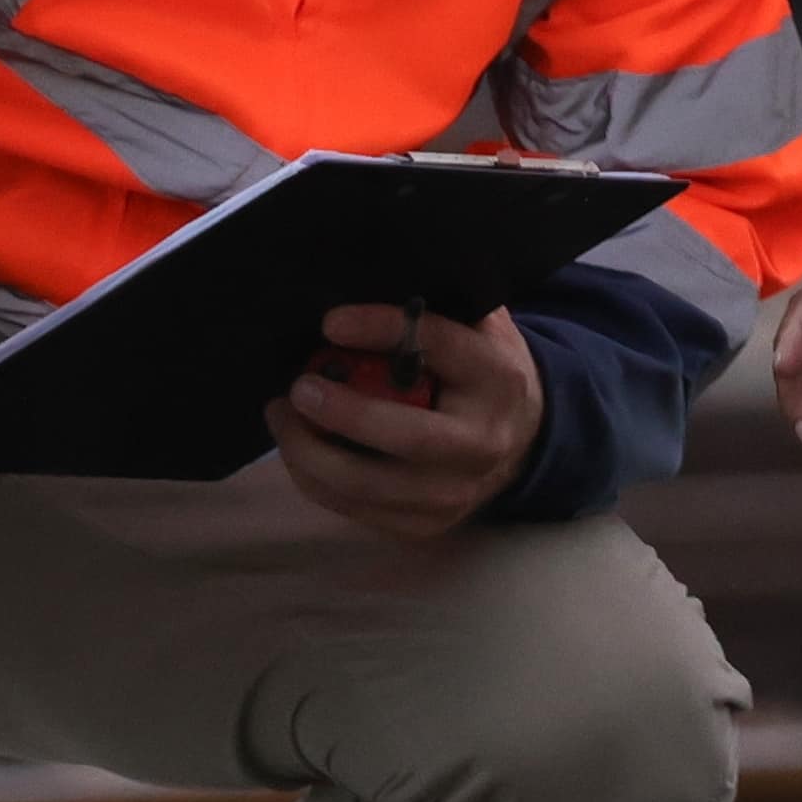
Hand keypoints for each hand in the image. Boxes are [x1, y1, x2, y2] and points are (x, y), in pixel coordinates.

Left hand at [267, 300, 543, 544]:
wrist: (520, 439)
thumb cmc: (478, 369)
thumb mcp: (475, 326)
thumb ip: (434, 306)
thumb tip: (359, 275)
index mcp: (496, 377)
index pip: (438, 346)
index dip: (380, 330)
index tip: (330, 322)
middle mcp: (481, 444)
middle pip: (406, 438)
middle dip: (344, 414)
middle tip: (297, 387)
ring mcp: (455, 494)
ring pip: (369, 485)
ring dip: (311, 451)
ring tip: (280, 415)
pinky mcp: (426, 525)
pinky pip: (356, 510)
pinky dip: (315, 480)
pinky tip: (298, 447)